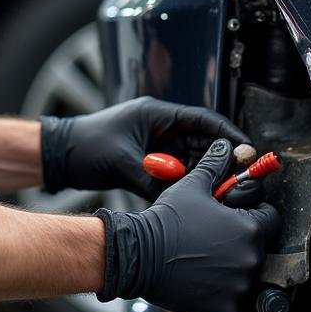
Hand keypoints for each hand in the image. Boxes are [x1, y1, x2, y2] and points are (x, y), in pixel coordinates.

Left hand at [40, 96, 248, 197]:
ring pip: (193, 159)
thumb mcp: (122, 160)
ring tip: (224, 190)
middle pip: (203, 141)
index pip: (203, 120)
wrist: (62, 156)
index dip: (228, 133)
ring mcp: (157, 146)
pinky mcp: (151, 163)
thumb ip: (151, 177)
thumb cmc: (87, 145)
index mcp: (158, 114)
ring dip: (206, 173)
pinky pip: (178, 173)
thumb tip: (178, 195)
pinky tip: (199, 197)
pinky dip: (188, 183)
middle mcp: (162, 128)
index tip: (247, 149)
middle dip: (223, 157)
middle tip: (241, 176)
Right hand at [95, 139, 279, 311]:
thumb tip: (228, 146)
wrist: (138, 255)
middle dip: (242, 238)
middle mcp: (250, 260)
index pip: (271, 217)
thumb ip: (216, 165)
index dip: (254, 211)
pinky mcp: (225, 307)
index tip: (235, 212)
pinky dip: (222, 288)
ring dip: (233, 263)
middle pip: (259, 245)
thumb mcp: (194, 185)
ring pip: (247, 271)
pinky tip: (201, 275)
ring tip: (205, 253)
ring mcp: (239, 287)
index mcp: (250, 229)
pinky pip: (233, 296)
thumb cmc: (167, 219)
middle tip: (215, 233)